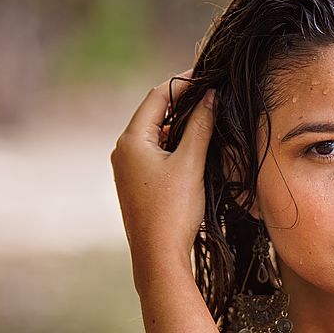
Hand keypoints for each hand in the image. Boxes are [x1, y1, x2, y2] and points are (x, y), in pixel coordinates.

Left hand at [110, 71, 214, 273]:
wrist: (158, 256)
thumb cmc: (173, 210)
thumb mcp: (191, 163)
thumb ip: (201, 126)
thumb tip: (210, 95)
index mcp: (131, 140)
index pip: (157, 96)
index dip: (182, 83)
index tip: (207, 76)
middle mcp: (123, 151)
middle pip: (154, 114)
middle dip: (182, 102)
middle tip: (210, 95)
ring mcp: (127, 168)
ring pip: (155, 135)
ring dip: (179, 125)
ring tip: (207, 119)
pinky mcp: (135, 184)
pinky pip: (154, 153)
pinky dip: (173, 145)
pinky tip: (194, 149)